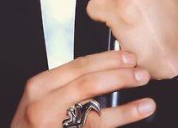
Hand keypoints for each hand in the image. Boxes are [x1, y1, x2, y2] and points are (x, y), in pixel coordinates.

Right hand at [10, 50, 155, 126]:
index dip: (106, 60)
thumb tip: (103, 71)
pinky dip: (120, 119)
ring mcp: (55, 125)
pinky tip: (136, 114)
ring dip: (125, 104)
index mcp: (39, 86)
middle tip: (141, 72)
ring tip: (147, 99)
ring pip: (95, 111)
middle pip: (88, 83)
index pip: (78, 65)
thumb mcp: (40, 100)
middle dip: (118, 75)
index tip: (127, 57)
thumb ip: (64, 86)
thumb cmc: (30, 127)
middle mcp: (44, 105)